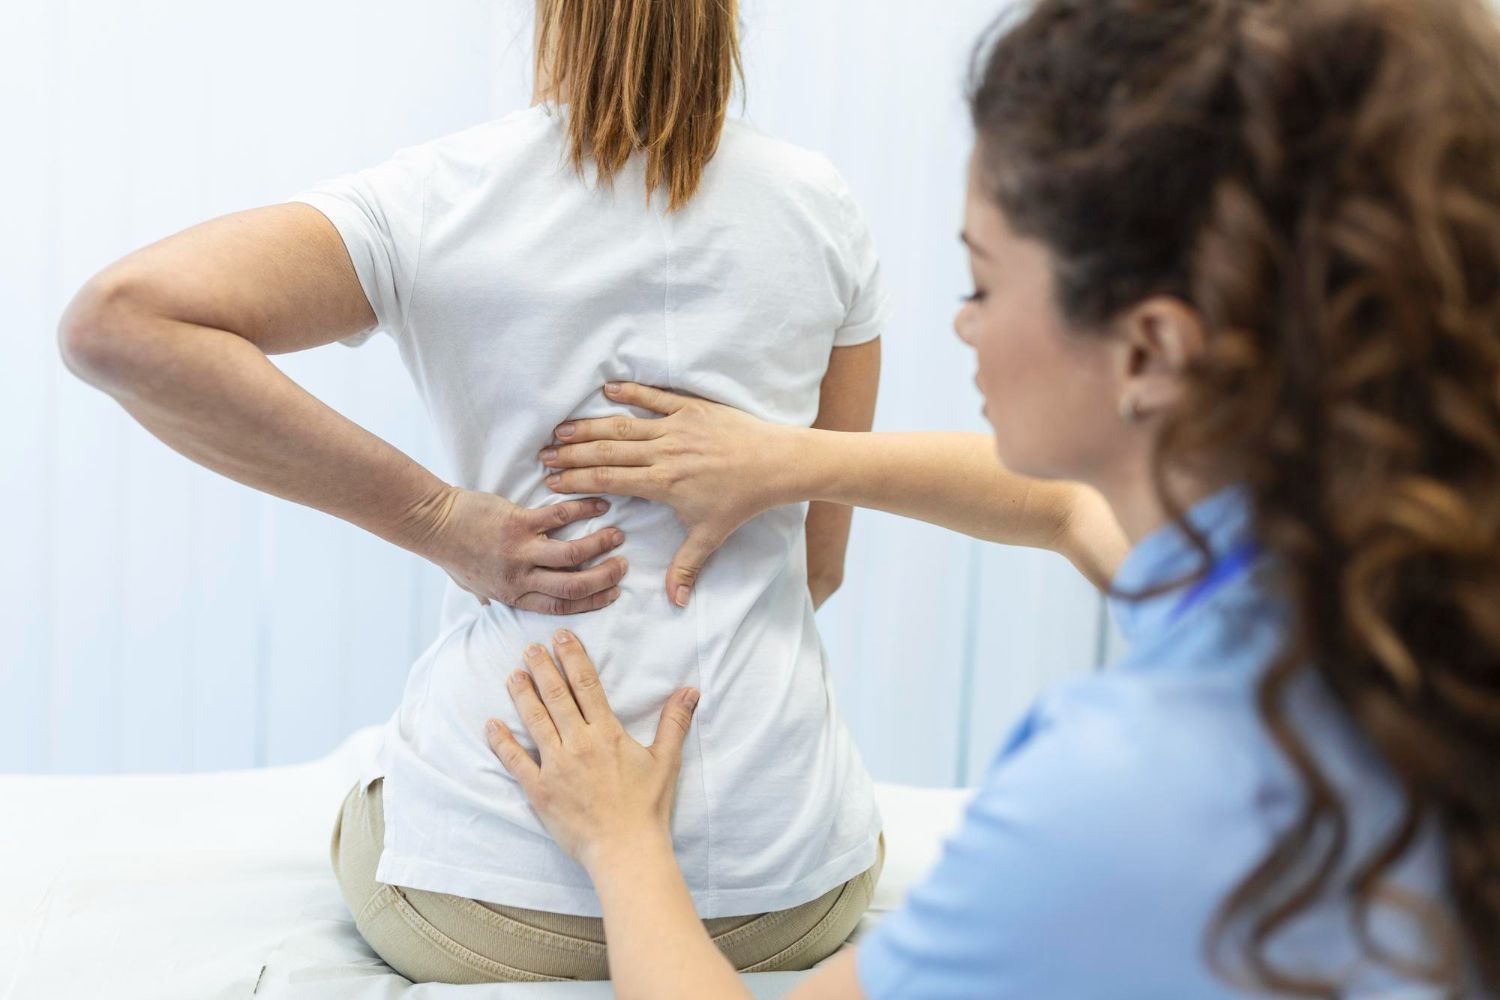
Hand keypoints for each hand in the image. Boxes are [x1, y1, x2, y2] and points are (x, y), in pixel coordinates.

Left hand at [410, 486, 628, 613]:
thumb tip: (491, 604)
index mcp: (513, 595)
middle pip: (574, 586)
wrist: (433, 524)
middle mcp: (520, 578)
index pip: (561, 606)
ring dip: (600, 545)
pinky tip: (600, 507)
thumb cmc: (453, 554)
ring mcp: (520, 550)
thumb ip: (490, 595)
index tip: (612, 594)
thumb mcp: (473, 585)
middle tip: (623, 567)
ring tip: (617, 536)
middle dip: (604, 578)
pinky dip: (584, 511)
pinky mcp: (518, 523)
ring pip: (573, 554)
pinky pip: (559, 518)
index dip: (592, 602)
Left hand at [485, 630, 699, 872]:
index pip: (587, 685)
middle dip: (542, 667)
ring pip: (535, 721)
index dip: (573, 657)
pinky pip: (516, 761)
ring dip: (522, 695)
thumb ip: (674, 722)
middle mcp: (578, 743)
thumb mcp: (666, 761)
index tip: (561, 637)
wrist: (625, 851)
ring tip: (513, 674)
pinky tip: (491, 725)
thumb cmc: (647, 808)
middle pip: (556, 695)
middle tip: (530, 646)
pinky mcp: (539, 790)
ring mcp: (556, 766)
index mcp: (607, 733)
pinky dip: (502, 742)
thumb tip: (690, 690)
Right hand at [538, 382, 795, 607]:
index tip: (552, 481)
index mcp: (663, 484)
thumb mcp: (711, 536)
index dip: (577, 481)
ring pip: (623, 425)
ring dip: (590, 427)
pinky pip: (655, 397)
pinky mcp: (691, 409)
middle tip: (544, 455)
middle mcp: (664, 452)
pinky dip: (631, 392)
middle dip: (572, 454)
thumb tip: (674, 604)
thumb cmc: (743, 500)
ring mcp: (676, 427)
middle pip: (607, 452)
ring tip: (561, 429)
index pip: (609, 481)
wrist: (778, 464)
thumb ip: (686, 567)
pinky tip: (607, 389)